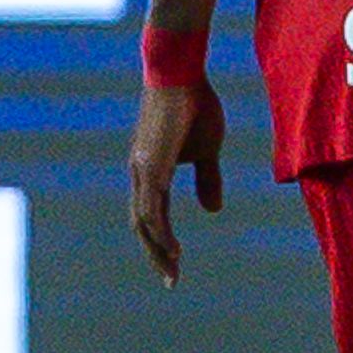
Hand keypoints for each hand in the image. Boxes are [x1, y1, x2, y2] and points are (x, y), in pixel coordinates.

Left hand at [127, 74, 225, 283]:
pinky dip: (161, 231)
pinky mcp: (150, 164)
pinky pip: (152, 207)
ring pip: (144, 221)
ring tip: (173, 270)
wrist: (182, 73)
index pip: (151, 215)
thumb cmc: (194, 105)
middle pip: (141, 225)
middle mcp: (140, 173)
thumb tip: (212, 211)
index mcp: (150, 171)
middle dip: (156, 254)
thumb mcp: (207, 150)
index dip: (162, 242)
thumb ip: (207, 180)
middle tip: (172, 280)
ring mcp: (142, 169)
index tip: (176, 266)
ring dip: (158, 249)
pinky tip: (173, 249)